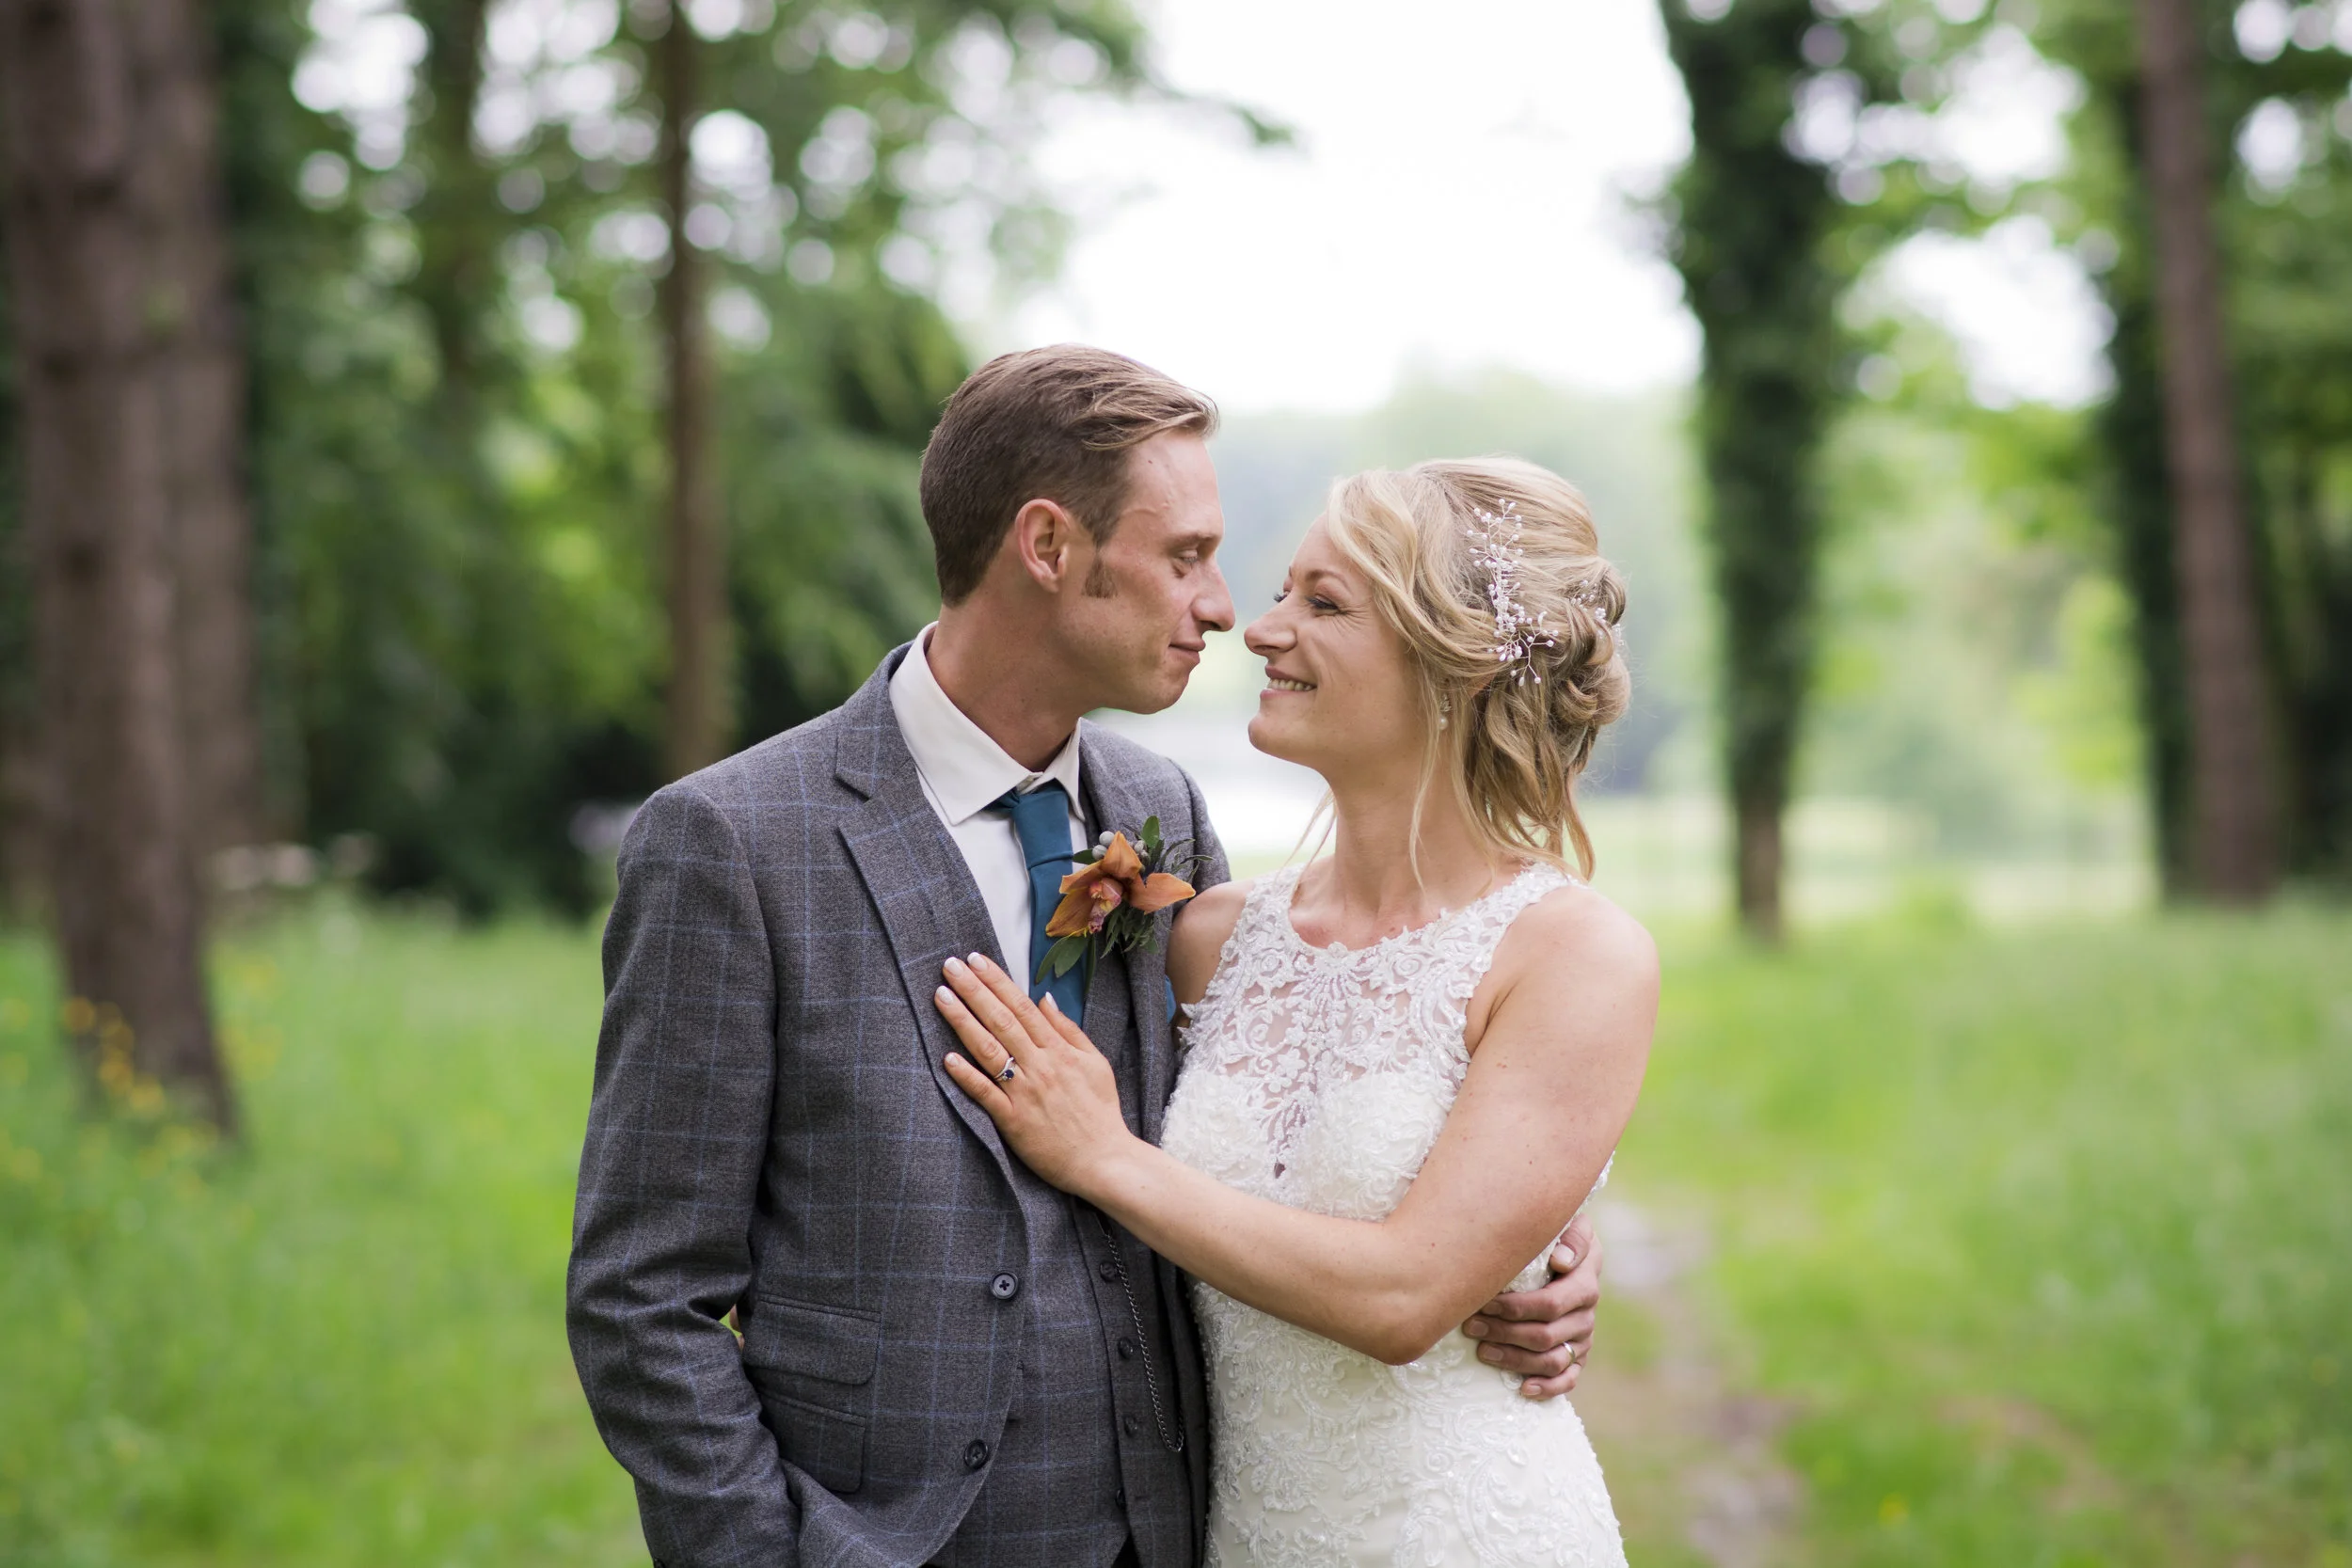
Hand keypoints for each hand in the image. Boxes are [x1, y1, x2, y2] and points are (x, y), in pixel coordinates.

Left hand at [936, 953, 1137, 1193]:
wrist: (1106, 1160)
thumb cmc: (1101, 1113)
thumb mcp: (1096, 1064)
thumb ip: (1069, 1030)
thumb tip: (1045, 999)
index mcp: (1060, 1051)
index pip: (1022, 1007)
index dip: (997, 981)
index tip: (976, 960)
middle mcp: (1041, 1066)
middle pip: (1001, 1020)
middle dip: (974, 990)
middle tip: (950, 966)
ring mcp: (1026, 1094)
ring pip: (990, 1050)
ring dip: (963, 1021)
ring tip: (941, 996)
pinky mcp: (1014, 1122)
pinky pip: (986, 1095)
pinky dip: (967, 1076)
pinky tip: (947, 1058)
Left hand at [1460, 1211, 1601, 1399]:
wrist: (1565, 1252)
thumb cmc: (1550, 1236)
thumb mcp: (1562, 1223)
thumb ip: (1568, 1235)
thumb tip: (1561, 1261)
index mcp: (1584, 1280)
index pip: (1550, 1304)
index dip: (1514, 1308)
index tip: (1484, 1302)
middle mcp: (1586, 1312)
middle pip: (1544, 1334)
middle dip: (1503, 1332)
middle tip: (1469, 1326)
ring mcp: (1583, 1337)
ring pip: (1552, 1360)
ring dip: (1514, 1359)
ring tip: (1482, 1351)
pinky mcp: (1578, 1356)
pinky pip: (1568, 1379)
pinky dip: (1547, 1388)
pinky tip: (1522, 1388)